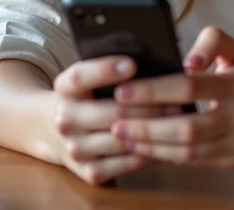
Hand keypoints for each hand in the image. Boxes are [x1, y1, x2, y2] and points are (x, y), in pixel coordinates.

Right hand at [50, 56, 176, 184]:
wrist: (55, 132)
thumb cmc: (85, 96)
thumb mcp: (87, 77)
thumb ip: (108, 69)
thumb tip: (148, 61)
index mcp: (65, 88)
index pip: (80, 77)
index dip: (105, 70)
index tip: (132, 64)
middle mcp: (65, 119)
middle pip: (113, 112)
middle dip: (149, 105)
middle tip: (178, 98)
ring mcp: (76, 149)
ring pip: (123, 138)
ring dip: (154, 129)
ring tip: (178, 119)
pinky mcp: (90, 171)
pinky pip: (126, 162)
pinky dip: (147, 151)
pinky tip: (164, 140)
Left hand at [110, 27, 233, 167]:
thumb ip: (212, 40)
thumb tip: (189, 61)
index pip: (191, 87)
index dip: (156, 90)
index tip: (125, 89)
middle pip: (187, 126)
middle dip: (146, 125)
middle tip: (115, 119)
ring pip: (187, 151)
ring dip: (150, 144)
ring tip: (123, 134)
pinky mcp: (229, 161)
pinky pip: (191, 162)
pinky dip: (164, 155)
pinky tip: (143, 146)